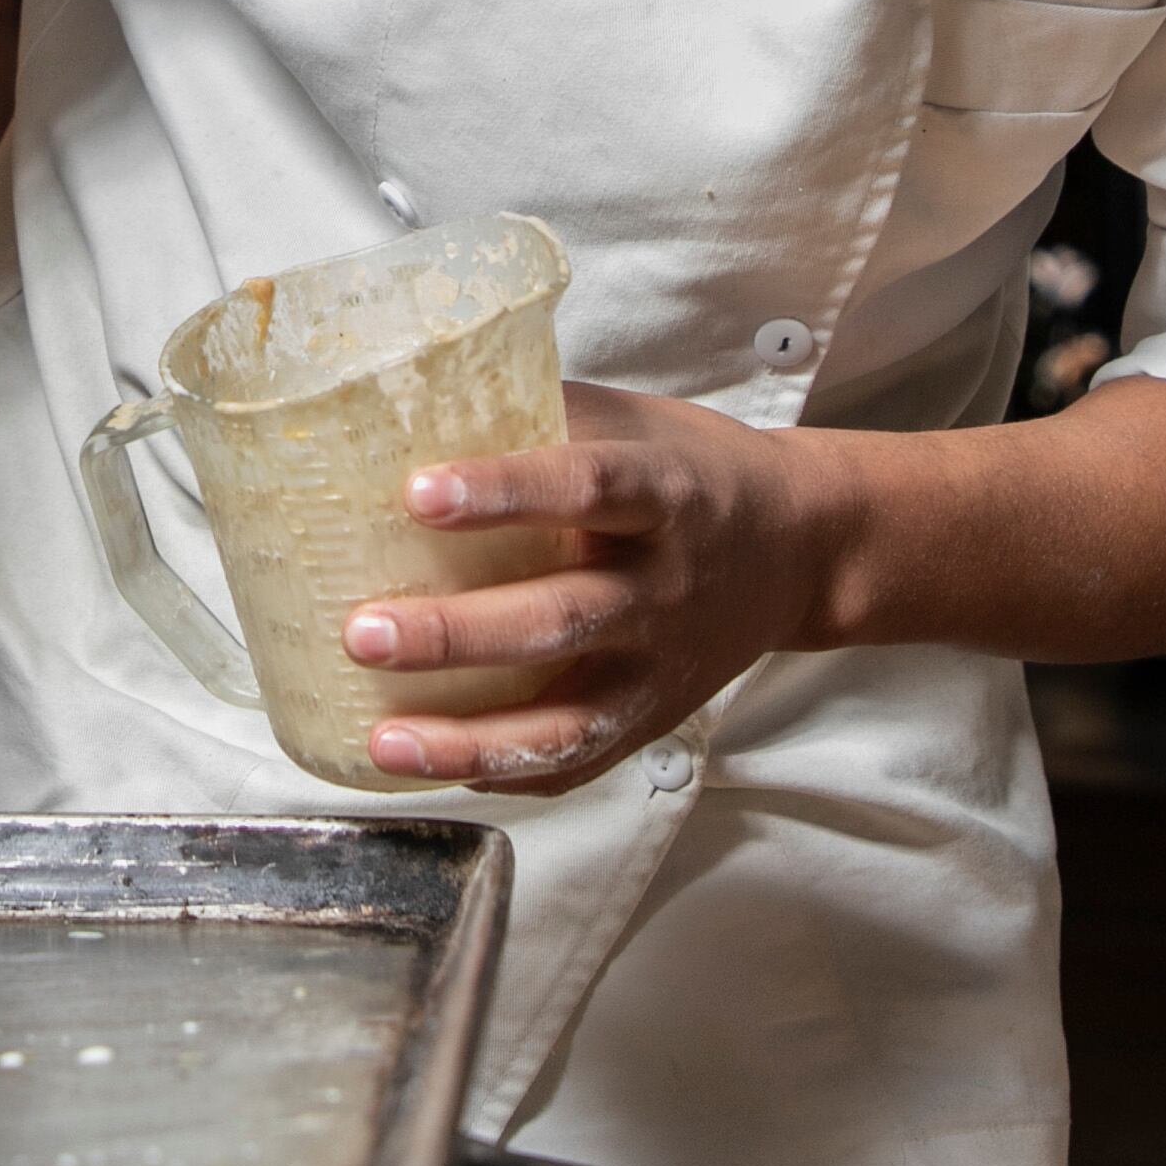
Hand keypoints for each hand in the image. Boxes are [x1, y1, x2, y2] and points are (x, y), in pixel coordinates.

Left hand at [343, 382, 843, 796]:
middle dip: (457, 634)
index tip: (416, 494)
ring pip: (569, 718)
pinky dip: (507, 772)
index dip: (501, 492)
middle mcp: (666, 585)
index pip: (583, 488)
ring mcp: (663, 664)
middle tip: (362, 633)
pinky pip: (580, 762)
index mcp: (663, 492)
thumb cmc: (691, 472)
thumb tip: (411, 393)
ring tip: (383, 740)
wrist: (802, 547)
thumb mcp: (631, 422)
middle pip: (562, 618)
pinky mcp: (656, 719)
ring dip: (469, 737)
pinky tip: (437, 766)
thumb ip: (538, 413)